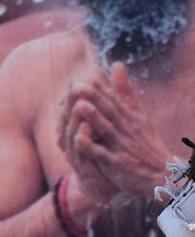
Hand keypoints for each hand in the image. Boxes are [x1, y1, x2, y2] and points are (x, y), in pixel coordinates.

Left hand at [59, 63, 167, 203]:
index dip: (99, 89)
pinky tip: (78, 140)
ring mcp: (120, 145)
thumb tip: (117, 64)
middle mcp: (125, 129)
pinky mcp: (116, 163)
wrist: (159, 173)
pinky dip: (91, 147)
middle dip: (95, 99)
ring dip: (93, 118)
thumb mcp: (138, 114)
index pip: (113, 100)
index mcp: (128, 117)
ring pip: (106, 130)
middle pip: (109, 111)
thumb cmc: (143, 141)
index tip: (83, 77)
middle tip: (78, 86)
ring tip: (79, 106)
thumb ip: (125, 91)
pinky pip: (102, 154)